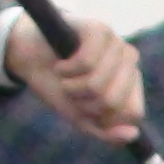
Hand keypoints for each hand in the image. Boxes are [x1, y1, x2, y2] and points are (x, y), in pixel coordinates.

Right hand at [6, 12, 142, 143]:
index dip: (103, 117)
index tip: (86, 106)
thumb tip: (132, 134)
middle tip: (72, 90)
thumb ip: (106, 132)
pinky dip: (66, 71)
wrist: (30, 56)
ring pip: (97, 85)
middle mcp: (130, 60)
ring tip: (65, 77)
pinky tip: (61, 64)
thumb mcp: (81, 116)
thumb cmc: (59, 86)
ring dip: (71, 88)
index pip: (134, 113)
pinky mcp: (98, 29)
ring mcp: (116, 42)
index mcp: (132, 81)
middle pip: (113, 102)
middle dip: (83, 104)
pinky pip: (87, 63)